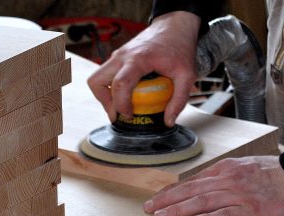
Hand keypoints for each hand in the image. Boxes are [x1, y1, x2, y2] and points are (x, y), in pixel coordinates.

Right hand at [87, 11, 200, 126]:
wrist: (175, 26)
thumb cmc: (179, 46)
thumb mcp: (187, 75)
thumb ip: (179, 99)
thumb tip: (168, 121)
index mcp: (137, 59)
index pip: (120, 84)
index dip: (120, 105)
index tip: (129, 115)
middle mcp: (122, 56)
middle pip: (96, 81)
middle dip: (104, 102)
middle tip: (118, 114)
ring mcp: (117, 55)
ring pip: (97, 78)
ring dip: (104, 96)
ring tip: (120, 106)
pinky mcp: (118, 57)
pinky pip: (105, 75)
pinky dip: (110, 88)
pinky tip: (125, 95)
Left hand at [143, 156, 283, 215]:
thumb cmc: (271, 172)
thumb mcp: (241, 166)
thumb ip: (220, 174)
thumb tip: (199, 183)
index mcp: (224, 170)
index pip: (191, 182)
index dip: (171, 191)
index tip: (155, 198)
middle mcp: (226, 180)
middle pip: (190, 191)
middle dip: (166, 200)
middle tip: (147, 208)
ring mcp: (237, 194)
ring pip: (201, 202)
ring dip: (178, 209)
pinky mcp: (250, 208)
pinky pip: (225, 215)